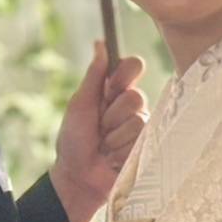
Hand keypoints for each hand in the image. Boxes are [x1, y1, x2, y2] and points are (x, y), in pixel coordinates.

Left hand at [50, 41, 147, 221]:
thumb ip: (94, 75)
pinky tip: (113, 159)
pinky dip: (120, 151)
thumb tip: (101, 43)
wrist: (77, 177)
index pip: (134, 66)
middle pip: (136, 96)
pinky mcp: (148, 147)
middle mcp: (131, 106)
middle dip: (111, 115)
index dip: (124, 74)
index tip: (110, 87)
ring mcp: (141, 127)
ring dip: (113, 137)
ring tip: (104, 147)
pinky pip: (141, 140)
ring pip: (138, 120)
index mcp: (114, 91)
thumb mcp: (80, 105)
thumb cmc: (73, 140)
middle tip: (99, 127)